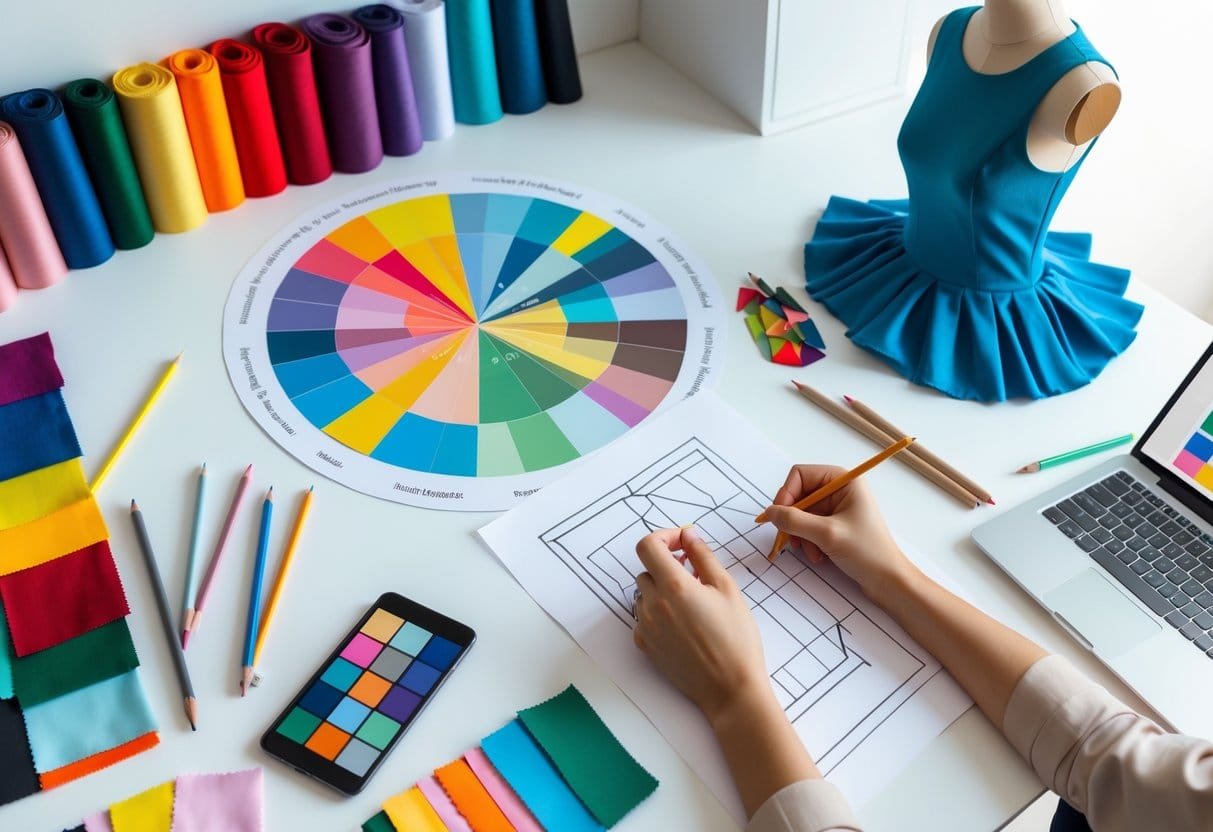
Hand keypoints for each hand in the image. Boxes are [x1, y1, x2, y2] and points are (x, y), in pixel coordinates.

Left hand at [632, 527, 773, 725]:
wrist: (731, 689)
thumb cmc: (736, 640)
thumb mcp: (727, 589)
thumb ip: (703, 556)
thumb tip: (688, 535)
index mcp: (674, 586)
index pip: (647, 546)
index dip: (663, 538)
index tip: (681, 544)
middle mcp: (653, 605)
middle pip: (647, 570)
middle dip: (668, 567)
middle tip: (694, 575)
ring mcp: (645, 626)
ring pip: (644, 593)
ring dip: (661, 590)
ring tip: (692, 603)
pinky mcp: (644, 645)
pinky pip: (643, 617)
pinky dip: (657, 613)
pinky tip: (682, 623)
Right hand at [763, 464, 915, 599]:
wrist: (888, 580)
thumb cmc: (867, 552)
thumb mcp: (826, 534)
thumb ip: (794, 520)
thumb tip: (769, 513)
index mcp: (844, 481)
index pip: (801, 474)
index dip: (787, 493)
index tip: (779, 516)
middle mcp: (840, 489)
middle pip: (799, 494)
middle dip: (793, 519)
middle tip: (790, 538)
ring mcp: (838, 508)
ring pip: (802, 514)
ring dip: (800, 534)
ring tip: (810, 552)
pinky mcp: (836, 525)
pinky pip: (810, 527)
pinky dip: (808, 541)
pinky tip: (817, 555)